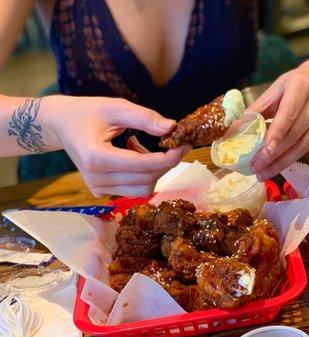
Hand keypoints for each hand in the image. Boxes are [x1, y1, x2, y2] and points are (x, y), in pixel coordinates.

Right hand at [44, 96, 189, 196]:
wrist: (60, 125)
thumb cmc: (87, 112)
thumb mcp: (116, 107)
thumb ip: (144, 118)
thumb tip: (172, 127)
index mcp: (96, 158)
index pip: (144, 166)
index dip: (170, 157)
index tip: (184, 144)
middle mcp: (96, 179)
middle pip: (147, 180)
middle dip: (165, 163)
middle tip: (170, 142)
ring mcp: (98, 189)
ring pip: (144, 189)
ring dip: (153, 169)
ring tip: (138, 145)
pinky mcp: (101, 193)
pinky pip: (135, 189)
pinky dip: (142, 174)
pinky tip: (131, 154)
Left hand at [248, 66, 308, 179]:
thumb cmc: (294, 86)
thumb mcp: (275, 90)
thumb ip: (256, 110)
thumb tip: (233, 130)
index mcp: (301, 86)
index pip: (288, 114)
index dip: (276, 135)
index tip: (263, 153)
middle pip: (294, 134)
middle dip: (274, 155)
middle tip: (255, 168)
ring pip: (303, 146)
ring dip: (281, 162)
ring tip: (263, 173)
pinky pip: (308, 149)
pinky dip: (291, 158)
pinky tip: (277, 165)